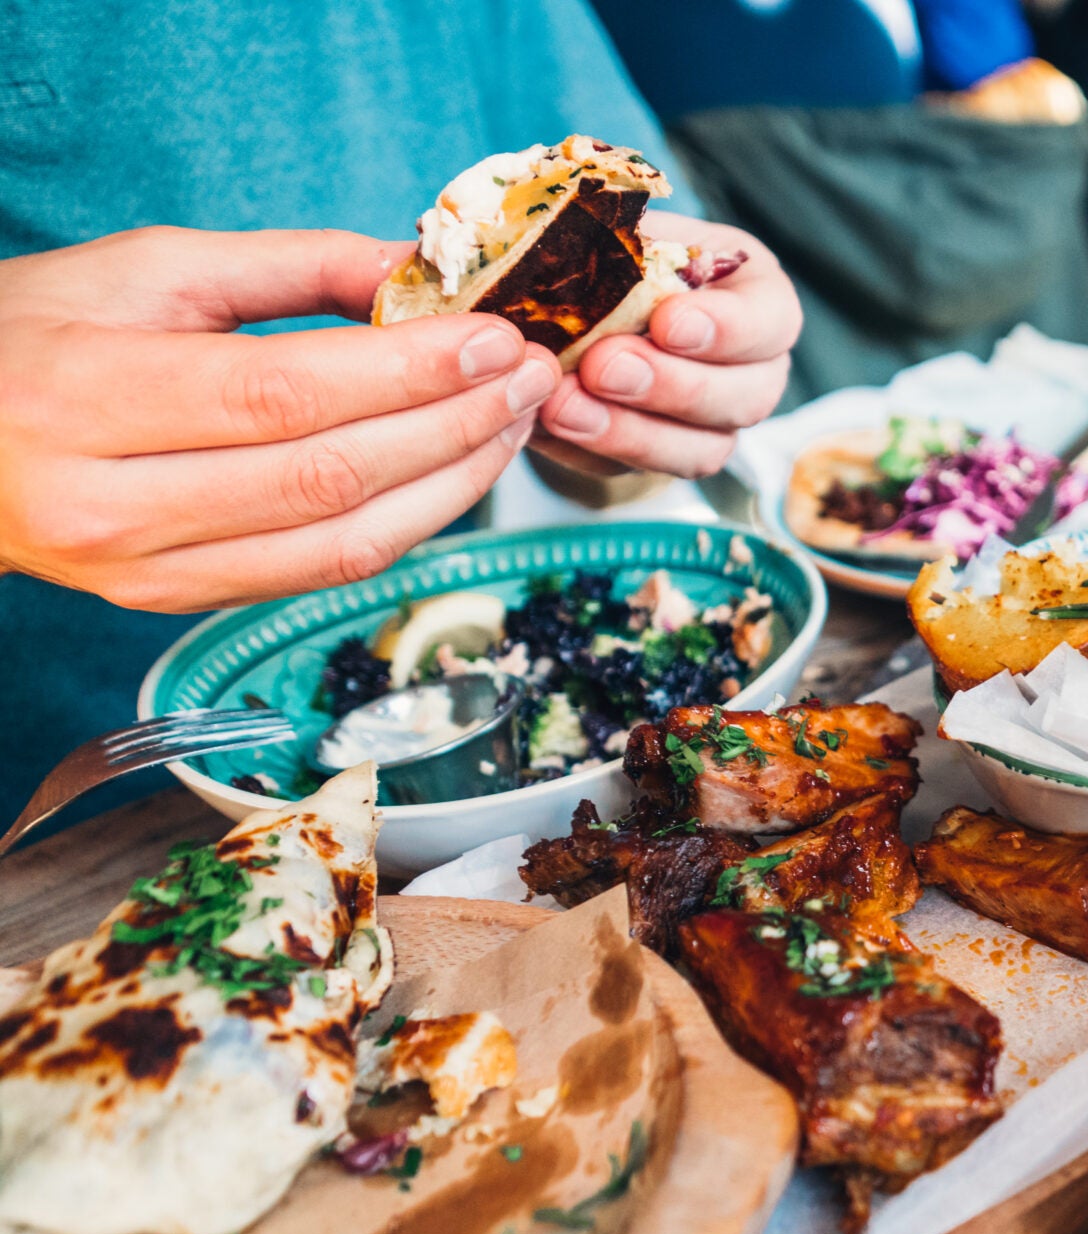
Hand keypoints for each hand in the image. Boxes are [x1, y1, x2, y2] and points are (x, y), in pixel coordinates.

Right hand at [0, 227, 556, 611]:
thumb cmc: (36, 332)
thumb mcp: (148, 267)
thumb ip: (293, 269)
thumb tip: (422, 275)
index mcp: (87, 394)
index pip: (285, 393)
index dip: (407, 372)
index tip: (493, 339)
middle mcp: (109, 501)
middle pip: (328, 477)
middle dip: (452, 427)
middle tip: (529, 378)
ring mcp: (140, 569)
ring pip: (339, 546)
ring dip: (451, 486)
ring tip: (510, 424)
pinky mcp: (170, 603)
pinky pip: (318, 575)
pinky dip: (402, 526)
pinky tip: (451, 476)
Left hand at [532, 214, 799, 479]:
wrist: (585, 309)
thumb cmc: (616, 255)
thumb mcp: (621, 229)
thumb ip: (613, 237)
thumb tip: (570, 238)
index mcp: (756, 297)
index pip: (770, 321)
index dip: (727, 329)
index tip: (666, 322)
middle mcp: (753, 369)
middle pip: (745, 397)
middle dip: (672, 386)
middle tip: (603, 367)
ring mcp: (716, 423)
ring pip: (702, 450)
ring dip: (631, 433)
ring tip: (563, 407)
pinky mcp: (668, 458)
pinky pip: (644, 471)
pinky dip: (595, 452)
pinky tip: (548, 425)